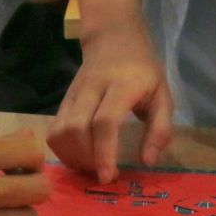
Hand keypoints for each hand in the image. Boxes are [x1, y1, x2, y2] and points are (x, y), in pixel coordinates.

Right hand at [50, 16, 174, 182]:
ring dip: (71, 156)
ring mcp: (73, 93)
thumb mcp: (163, 95)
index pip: (105, 122)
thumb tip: (147, 162)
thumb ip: (160, 129)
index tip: (108, 177)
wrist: (114, 37)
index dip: (103, 152)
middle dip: (86, 158)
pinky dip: (62, 149)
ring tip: (90, 166)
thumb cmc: (143, 70)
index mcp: (121, 86)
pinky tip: (78, 157)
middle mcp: (92, 88)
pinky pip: (53, 129)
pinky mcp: (63, 100)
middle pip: (76, 128)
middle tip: (103, 173)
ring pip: (59, 130)